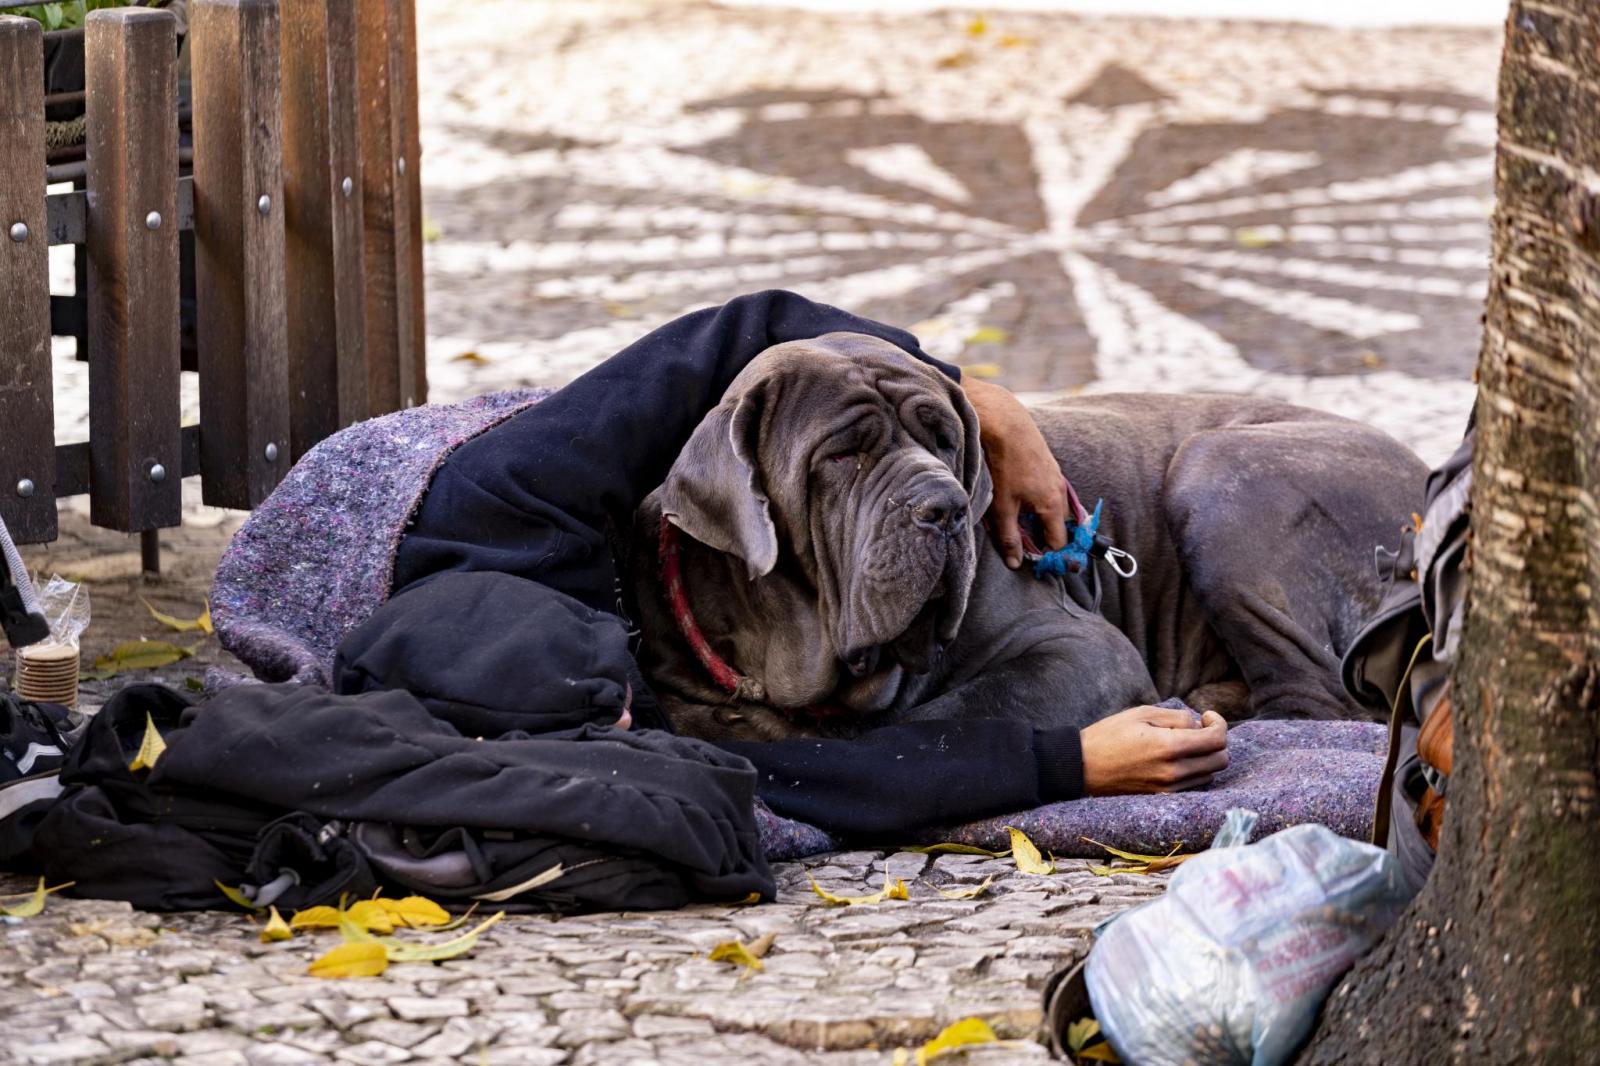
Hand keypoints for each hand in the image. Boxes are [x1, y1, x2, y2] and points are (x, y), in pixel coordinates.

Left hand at [960, 376, 1068, 567]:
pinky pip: (1047, 489)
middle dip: (1044, 535)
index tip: (1030, 558)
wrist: (1006, 422)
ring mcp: (1055, 475)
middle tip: (1023, 539)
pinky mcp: (1047, 463)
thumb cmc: (1004, 465)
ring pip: (1052, 505)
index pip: (1059, 541)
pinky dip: (1036, 499)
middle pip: (1058, 524)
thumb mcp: (1002, 507)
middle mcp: (1060, 491)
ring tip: (1017, 518)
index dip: (1045, 553)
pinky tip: (1018, 494)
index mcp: (1053, 505)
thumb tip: (1016, 563)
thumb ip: (1009, 537)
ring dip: (1038, 516)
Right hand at [1080, 705, 1228, 794]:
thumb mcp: (1142, 714)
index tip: (1206, 716)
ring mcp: (1169, 787)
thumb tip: (1197, 724)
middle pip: (1220, 760)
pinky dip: (1195, 770)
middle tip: (1199, 729)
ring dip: (1206, 757)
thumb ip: (1176, 717)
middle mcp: (1174, 771)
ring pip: (1210, 774)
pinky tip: (1177, 758)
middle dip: (1216, 741)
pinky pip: (1194, 785)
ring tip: (1186, 743)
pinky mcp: (1162, 797)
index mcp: (1169, 746)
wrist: (1082, 766)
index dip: (1218, 724)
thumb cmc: (1109, 735)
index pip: (1217, 740)